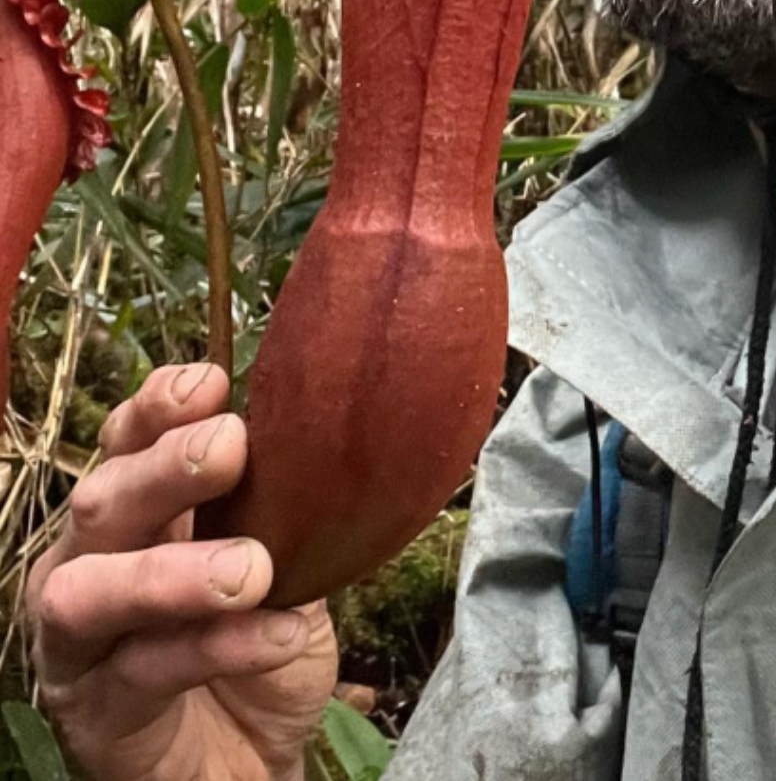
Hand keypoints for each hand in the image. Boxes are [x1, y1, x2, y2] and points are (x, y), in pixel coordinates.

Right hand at [24, 363, 338, 780]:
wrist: (255, 757)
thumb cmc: (261, 641)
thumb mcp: (288, 558)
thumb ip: (292, 501)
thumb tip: (346, 429)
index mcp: (140, 512)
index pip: (127, 442)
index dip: (156, 408)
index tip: (210, 383)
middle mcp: (91, 564)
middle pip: (101, 503)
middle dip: (162, 469)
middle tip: (230, 449)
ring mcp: (80, 642)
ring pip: (89, 592)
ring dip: (171, 571)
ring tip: (251, 569)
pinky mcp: (93, 713)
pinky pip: (143, 673)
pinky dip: (216, 648)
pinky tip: (281, 633)